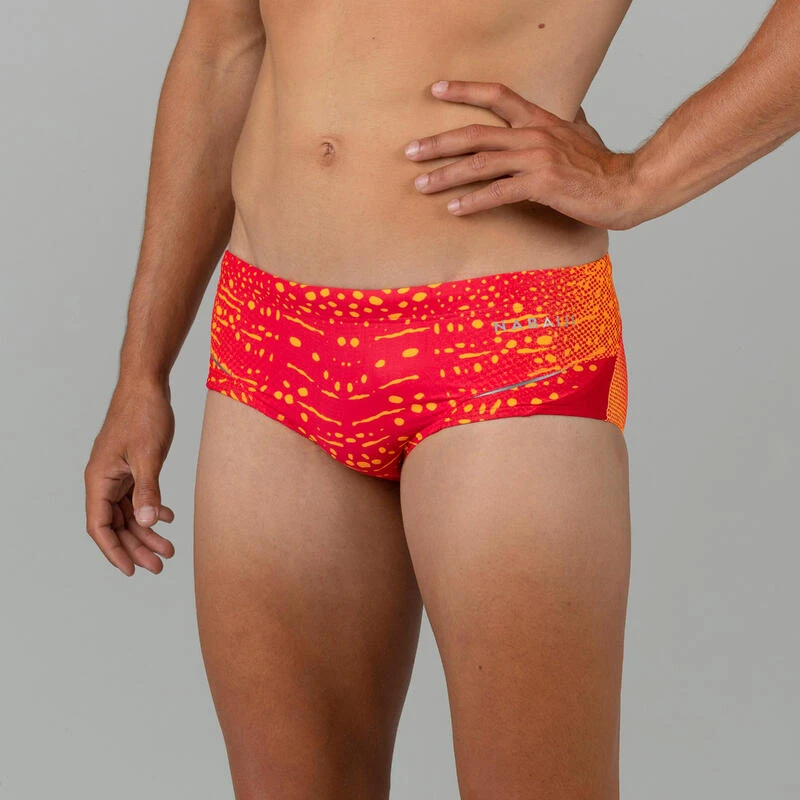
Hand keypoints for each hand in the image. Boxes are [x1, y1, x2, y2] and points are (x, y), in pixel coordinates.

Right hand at [84, 378, 175, 575]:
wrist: (148, 384)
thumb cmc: (144, 414)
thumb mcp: (148, 455)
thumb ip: (148, 490)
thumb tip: (146, 523)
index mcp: (99, 479)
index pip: (100, 526)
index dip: (114, 551)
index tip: (131, 571)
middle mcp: (104, 479)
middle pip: (116, 524)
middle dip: (136, 547)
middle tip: (160, 565)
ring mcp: (117, 473)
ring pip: (129, 513)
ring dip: (147, 532)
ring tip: (169, 549)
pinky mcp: (131, 466)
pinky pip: (138, 497)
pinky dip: (152, 509)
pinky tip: (168, 518)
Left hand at [405, 80, 641, 229]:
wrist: (627, 187)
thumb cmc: (602, 166)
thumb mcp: (583, 134)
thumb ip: (567, 122)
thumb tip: (569, 111)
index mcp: (540, 120)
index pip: (498, 96)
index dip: (465, 91)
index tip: (436, 90)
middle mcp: (533, 135)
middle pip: (475, 133)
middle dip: (438, 142)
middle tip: (410, 151)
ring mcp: (536, 159)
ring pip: (479, 164)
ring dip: (445, 175)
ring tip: (421, 184)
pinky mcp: (540, 185)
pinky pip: (497, 193)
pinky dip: (472, 201)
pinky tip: (453, 209)